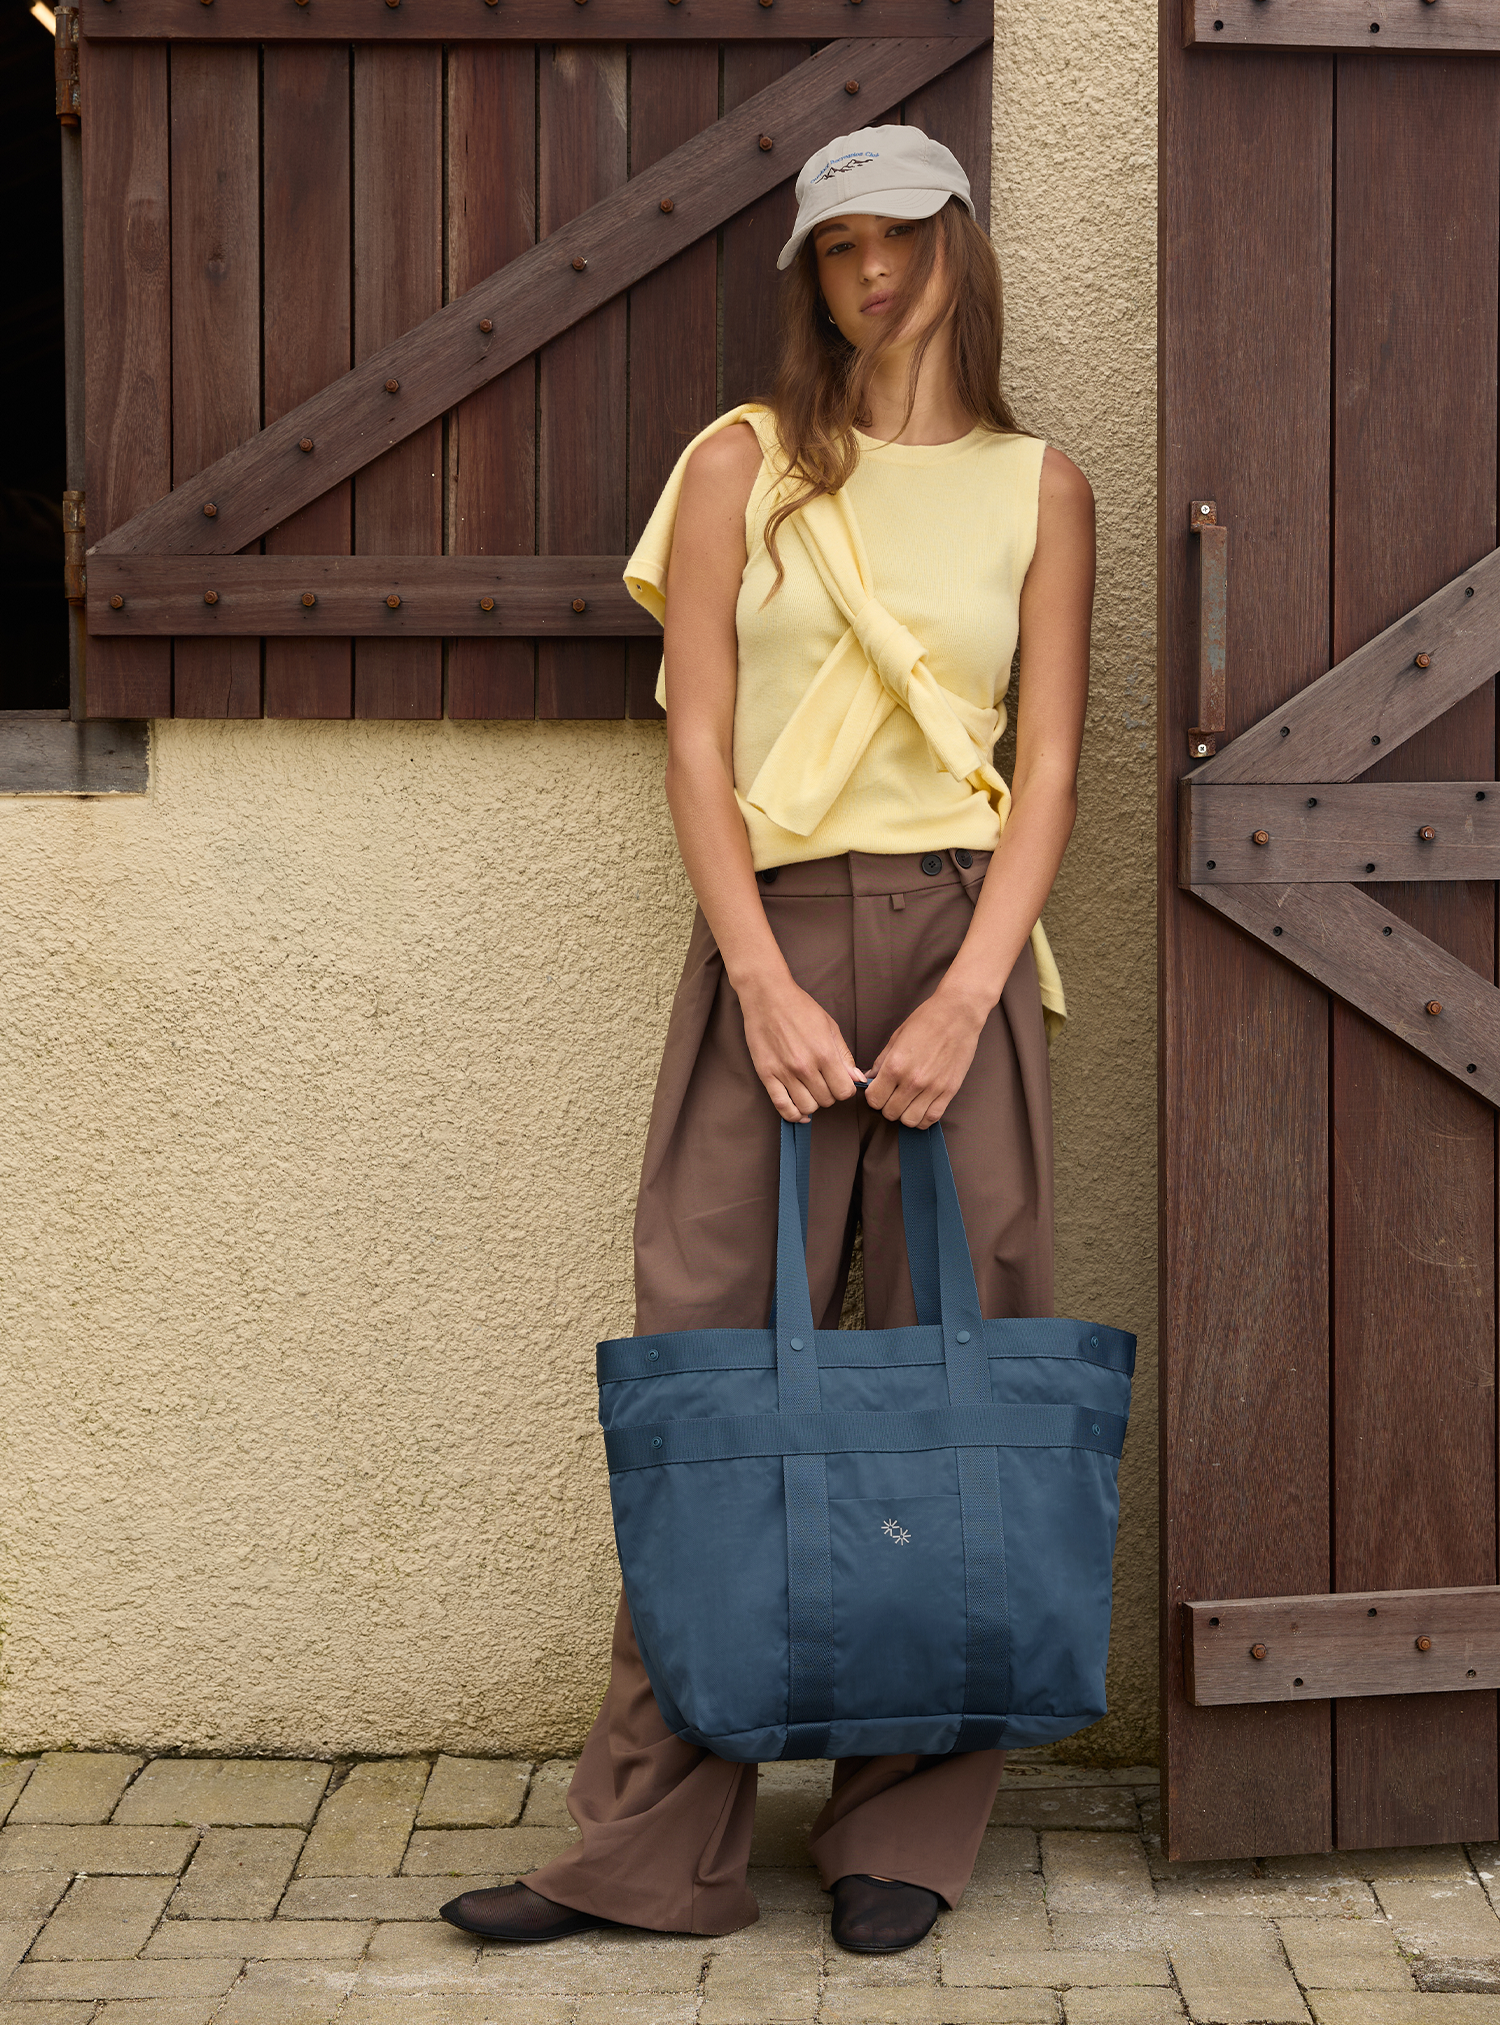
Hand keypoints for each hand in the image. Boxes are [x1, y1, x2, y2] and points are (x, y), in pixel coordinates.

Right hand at [738, 971, 862, 1122]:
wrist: (767, 996)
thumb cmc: (800, 1008)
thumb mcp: (830, 1027)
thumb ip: (844, 1056)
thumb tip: (856, 1079)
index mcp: (824, 1053)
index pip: (844, 1092)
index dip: (845, 1089)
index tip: (840, 1082)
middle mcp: (805, 1067)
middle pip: (826, 1101)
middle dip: (829, 1095)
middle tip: (824, 1083)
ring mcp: (784, 1072)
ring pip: (806, 1107)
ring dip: (813, 1104)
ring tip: (811, 1091)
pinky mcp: (767, 1075)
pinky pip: (782, 1106)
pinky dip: (793, 1115)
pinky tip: (800, 1112)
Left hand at [863, 987, 987, 1127]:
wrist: (958, 1014)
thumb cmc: (927, 1020)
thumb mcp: (896, 1037)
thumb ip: (882, 1062)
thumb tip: (869, 1078)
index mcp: (895, 1065)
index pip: (874, 1100)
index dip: (873, 1097)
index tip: (878, 1091)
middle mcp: (912, 1080)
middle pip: (890, 1113)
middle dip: (887, 1106)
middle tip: (892, 1096)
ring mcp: (932, 1088)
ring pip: (909, 1120)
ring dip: (904, 1114)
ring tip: (907, 1102)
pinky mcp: (949, 1090)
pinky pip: (932, 1118)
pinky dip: (923, 1118)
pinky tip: (921, 1107)